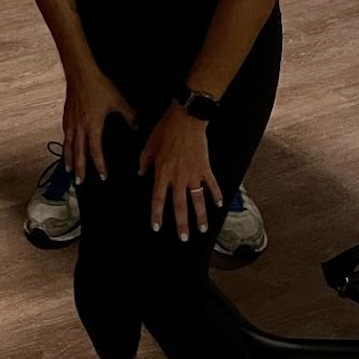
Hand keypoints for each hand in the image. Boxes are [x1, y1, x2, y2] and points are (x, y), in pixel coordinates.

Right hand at [62, 68, 137, 184]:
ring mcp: (71, 121)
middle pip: (78, 153)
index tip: (103, 176)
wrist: (80, 73)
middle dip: (79, 169)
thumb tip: (137, 126)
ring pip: (68, 145)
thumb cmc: (99, 86)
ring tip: (69, 170)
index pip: (95, 151)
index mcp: (93, 127)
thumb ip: (129, 115)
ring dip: (69, 159)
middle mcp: (80, 127)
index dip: (100, 165)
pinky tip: (66, 145)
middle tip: (79, 182)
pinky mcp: (67, 114)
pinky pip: (65, 133)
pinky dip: (66, 143)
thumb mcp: (118, 101)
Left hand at [138, 103, 222, 240]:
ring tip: (202, 230)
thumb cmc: (164, 130)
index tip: (156, 227)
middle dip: (181, 224)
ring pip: (197, 200)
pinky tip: (218, 205)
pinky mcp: (205, 168)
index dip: (157, 214)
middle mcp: (178, 178)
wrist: (186, 119)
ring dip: (200, 216)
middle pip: (180, 205)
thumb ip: (144, 161)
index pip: (158, 198)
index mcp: (162, 172)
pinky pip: (212, 185)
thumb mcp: (148, 145)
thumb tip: (141, 174)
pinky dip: (216, 195)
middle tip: (183, 239)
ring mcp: (194, 174)